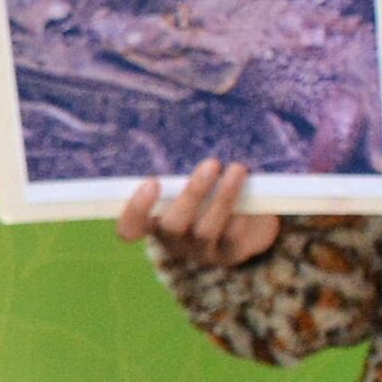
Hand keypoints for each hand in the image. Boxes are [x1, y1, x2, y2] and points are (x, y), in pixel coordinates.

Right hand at [117, 158, 281, 275]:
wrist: (246, 228)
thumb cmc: (209, 196)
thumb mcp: (191, 186)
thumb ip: (184, 170)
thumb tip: (194, 127)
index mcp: (154, 223)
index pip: (130, 227)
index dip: (136, 209)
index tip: (152, 182)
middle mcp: (173, 240)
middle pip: (172, 225)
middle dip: (192, 194)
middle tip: (211, 164)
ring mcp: (200, 251)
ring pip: (206, 229)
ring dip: (223, 198)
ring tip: (238, 169)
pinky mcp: (230, 254)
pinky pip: (234, 234)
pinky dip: (242, 210)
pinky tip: (250, 189)